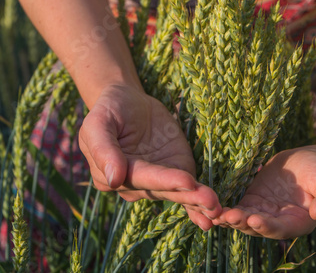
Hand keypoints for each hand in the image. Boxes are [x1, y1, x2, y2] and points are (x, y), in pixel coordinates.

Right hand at [79, 85, 220, 229]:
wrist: (128, 101)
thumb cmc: (109, 110)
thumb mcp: (98, 123)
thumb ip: (103, 149)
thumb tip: (113, 180)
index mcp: (112, 176)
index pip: (141, 178)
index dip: (164, 180)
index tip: (187, 181)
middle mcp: (136, 185)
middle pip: (164, 190)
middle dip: (188, 196)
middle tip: (211, 202)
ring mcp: (158, 182)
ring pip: (179, 195)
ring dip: (198, 202)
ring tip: (217, 208)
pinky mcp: (176, 174)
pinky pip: (188, 192)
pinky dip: (200, 204)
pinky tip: (214, 214)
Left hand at [212, 150, 315, 238]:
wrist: (306, 162)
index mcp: (298, 223)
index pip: (281, 229)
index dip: (267, 226)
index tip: (255, 219)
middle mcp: (278, 222)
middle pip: (258, 228)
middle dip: (243, 223)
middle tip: (229, 217)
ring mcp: (263, 213)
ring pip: (244, 221)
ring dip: (230, 219)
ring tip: (217, 214)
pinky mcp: (252, 202)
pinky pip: (237, 209)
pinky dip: (225, 210)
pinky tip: (212, 207)